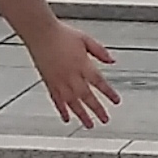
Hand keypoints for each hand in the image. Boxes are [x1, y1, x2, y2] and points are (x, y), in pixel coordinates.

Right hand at [22, 12, 118, 126]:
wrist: (40, 33)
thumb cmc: (62, 34)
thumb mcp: (85, 39)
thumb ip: (100, 51)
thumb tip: (112, 61)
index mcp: (82, 64)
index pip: (99, 81)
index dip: (108, 92)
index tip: (116, 101)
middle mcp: (71, 75)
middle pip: (86, 96)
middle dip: (97, 109)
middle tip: (105, 119)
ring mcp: (59, 80)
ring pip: (72, 102)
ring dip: (81, 115)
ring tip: (89, 125)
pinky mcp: (48, 82)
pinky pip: (56, 100)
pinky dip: (62, 110)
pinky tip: (67, 118)